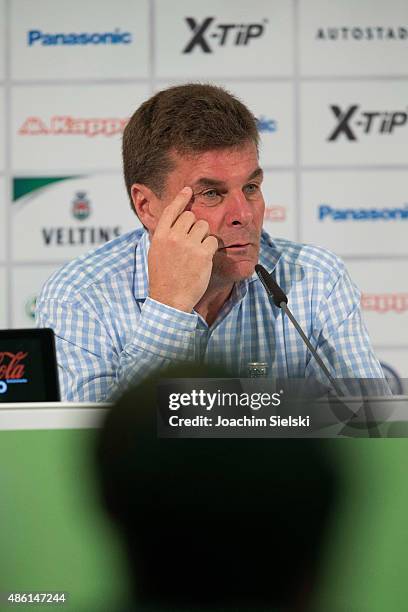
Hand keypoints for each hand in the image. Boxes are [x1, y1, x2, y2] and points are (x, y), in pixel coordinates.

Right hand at [148, 187, 218, 311]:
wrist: (169, 299)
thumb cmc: (162, 279)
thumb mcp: (156, 253)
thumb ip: (164, 236)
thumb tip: (174, 222)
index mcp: (160, 236)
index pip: (172, 210)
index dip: (181, 198)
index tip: (188, 190)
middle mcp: (174, 237)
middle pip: (191, 217)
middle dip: (195, 227)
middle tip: (192, 243)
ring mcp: (189, 245)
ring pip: (204, 226)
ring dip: (204, 236)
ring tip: (196, 252)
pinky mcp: (203, 254)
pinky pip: (213, 240)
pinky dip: (211, 248)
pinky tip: (204, 259)